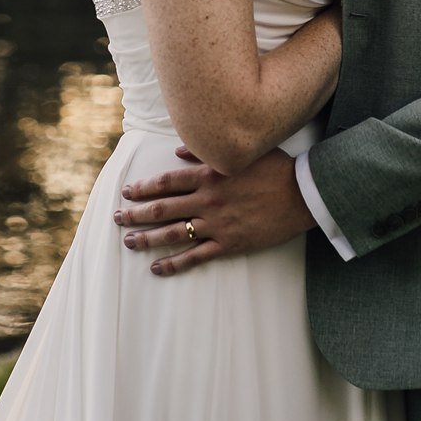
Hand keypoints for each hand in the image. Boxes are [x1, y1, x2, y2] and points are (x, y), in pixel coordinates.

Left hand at [116, 147, 314, 275]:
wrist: (304, 195)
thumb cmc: (276, 169)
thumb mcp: (242, 153)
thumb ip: (206, 153)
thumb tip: (178, 151)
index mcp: (209, 175)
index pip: (166, 182)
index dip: (143, 188)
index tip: (127, 191)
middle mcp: (208, 200)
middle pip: (162, 208)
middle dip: (135, 213)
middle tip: (117, 217)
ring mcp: (217, 224)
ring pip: (172, 233)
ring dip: (146, 238)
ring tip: (128, 241)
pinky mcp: (229, 243)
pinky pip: (195, 256)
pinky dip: (174, 264)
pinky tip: (156, 268)